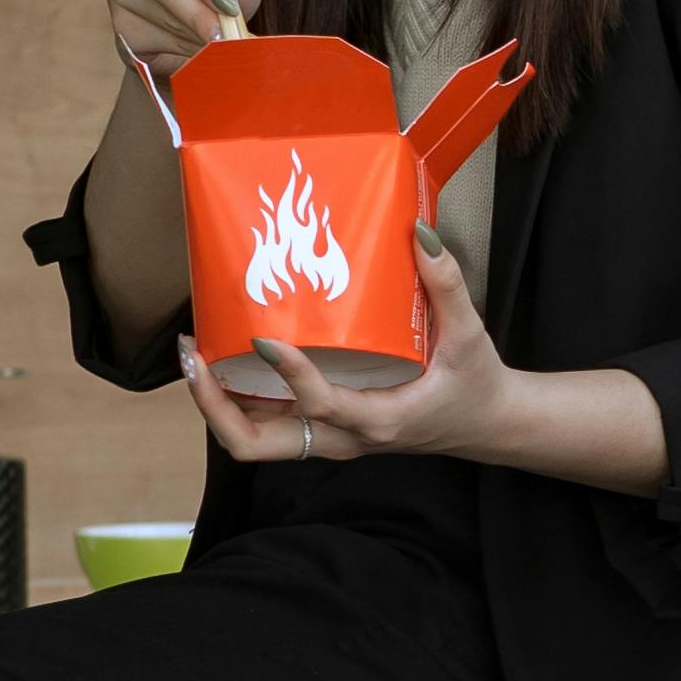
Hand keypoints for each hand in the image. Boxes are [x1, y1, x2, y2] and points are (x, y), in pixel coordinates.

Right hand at [100, 0, 253, 67]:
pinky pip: (146, 35)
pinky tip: (194, 43)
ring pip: (152, 8)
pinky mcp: (116, 17)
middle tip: (222, 31)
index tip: (226, 0)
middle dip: (196, 9)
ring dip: (190, 30)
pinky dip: (177, 45)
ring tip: (215, 37)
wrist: (205, 24)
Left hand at [187, 223, 519, 470]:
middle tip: (195, 358)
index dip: (290, 375)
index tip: (265, 337)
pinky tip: (224, 356)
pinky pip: (265, 424)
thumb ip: (446, 284)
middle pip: (256, 446)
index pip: (323, 405)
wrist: (485, 426)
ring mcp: (328, 438)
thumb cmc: (475, 385)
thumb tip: (419, 234)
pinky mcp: (323, 429)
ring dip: (215, 403)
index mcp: (380, 420)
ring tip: (195, 353)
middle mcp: (344, 438)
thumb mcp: (469, 335)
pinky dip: (235, 398)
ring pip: (251, 440)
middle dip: (214, 407)